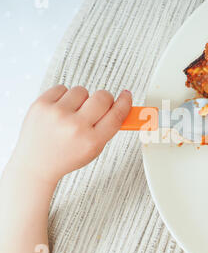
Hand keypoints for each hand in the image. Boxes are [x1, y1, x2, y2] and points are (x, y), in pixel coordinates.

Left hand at [9, 85, 131, 185]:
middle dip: (104, 99)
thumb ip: (108, 129)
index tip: (126, 95)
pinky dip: (64, 97)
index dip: (125, 102)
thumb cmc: (65, 157)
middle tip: (98, 106)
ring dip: (81, 100)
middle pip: (103, 96)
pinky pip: (62, 88)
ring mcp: (57, 114)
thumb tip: (121, 107)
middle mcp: (75, 127)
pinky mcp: (41, 104)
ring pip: (82, 90)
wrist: (35, 163)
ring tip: (72, 114)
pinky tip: (60, 110)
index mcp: (91, 141)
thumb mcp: (94, 149)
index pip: (117, 115)